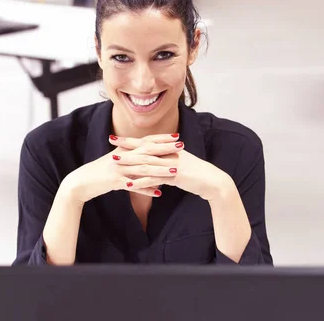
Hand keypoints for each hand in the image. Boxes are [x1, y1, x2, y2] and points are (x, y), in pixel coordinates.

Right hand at [62, 134, 184, 203]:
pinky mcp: (114, 181)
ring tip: (175, 170)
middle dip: (165, 148)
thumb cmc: (99, 172)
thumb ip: (129, 157)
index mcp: (123, 150)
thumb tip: (143, 156)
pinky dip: (146, 189)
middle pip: (147, 151)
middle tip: (182, 146)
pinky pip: (133, 186)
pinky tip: (158, 193)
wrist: (81, 182)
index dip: (161, 138)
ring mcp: (118, 169)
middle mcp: (122, 157)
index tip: (176, 136)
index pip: (145, 141)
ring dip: (160, 169)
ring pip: (143, 168)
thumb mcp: (114, 161)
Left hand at [110, 135, 234, 200]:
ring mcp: (172, 164)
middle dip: (126, 147)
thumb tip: (155, 163)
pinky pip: (155, 179)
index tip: (115, 139)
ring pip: (147, 163)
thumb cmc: (197, 174)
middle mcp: (170, 154)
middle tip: (110, 145)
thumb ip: (167, 161)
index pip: (146, 143)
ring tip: (115, 163)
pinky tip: (129, 185)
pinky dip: (141, 182)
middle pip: (144, 149)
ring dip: (130, 163)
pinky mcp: (175, 176)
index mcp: (170, 149)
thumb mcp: (180, 164)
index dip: (130, 141)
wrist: (213, 181)